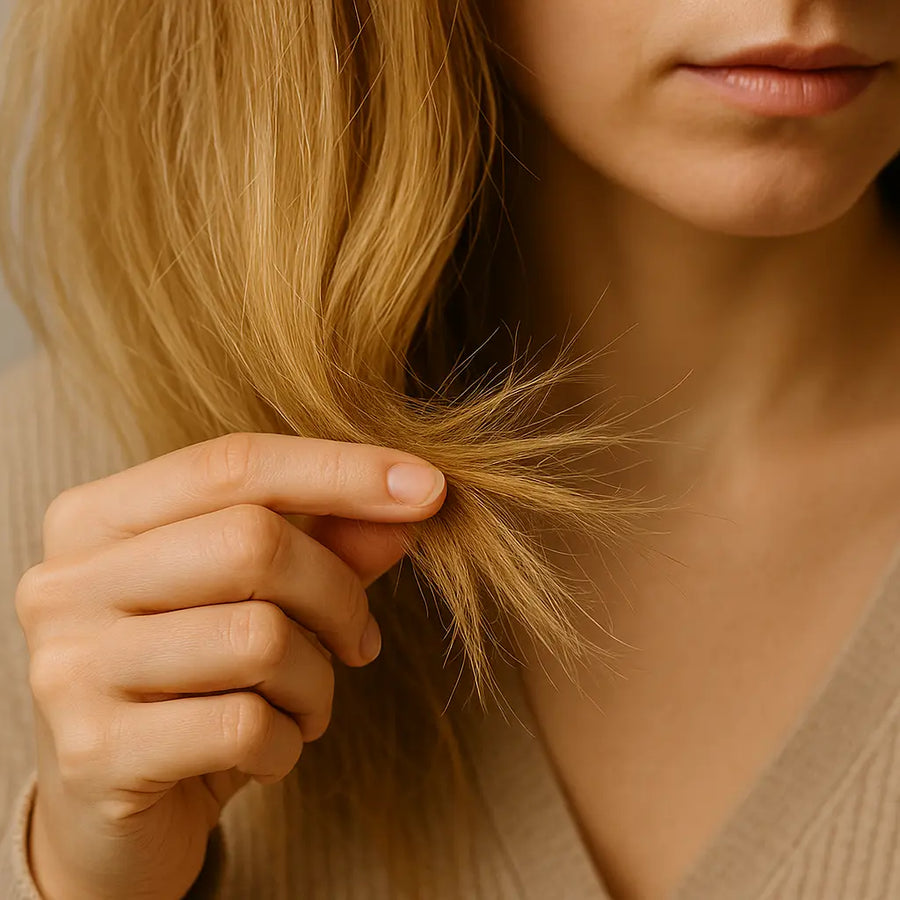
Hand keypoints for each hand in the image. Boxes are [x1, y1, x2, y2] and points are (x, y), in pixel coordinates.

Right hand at [13, 432, 445, 899]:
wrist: (113, 807)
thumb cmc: (193, 681)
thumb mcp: (257, 600)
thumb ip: (326, 541)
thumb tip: (411, 502)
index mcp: (98, 518)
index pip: (234, 463)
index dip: (342, 470)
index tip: (429, 488)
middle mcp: (66, 581)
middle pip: (254, 543)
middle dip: (337, 595)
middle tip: (359, 640)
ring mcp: (69, 667)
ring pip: (260, 638)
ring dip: (317, 680)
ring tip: (305, 702)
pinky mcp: (94, 752)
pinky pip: (246, 726)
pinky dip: (289, 741)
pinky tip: (270, 748)